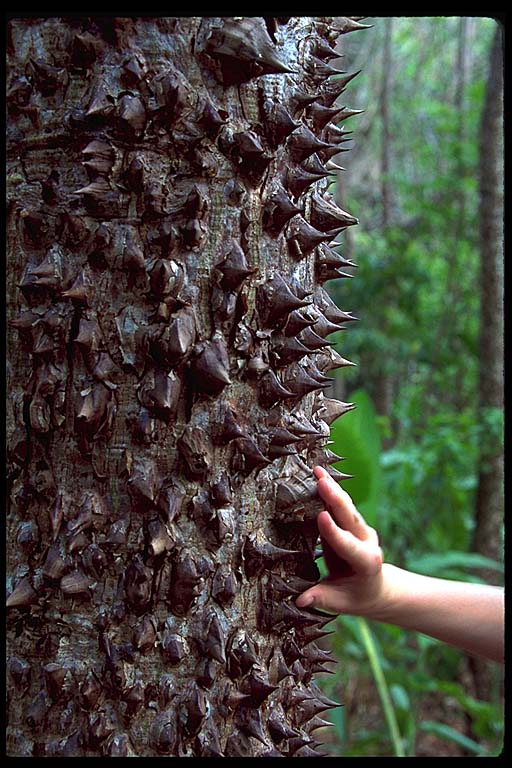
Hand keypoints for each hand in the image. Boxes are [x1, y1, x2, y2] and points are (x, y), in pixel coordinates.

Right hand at [296, 465, 385, 616]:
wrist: (378, 588)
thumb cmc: (358, 597)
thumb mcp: (342, 603)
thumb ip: (321, 598)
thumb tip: (300, 599)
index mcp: (366, 562)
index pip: (347, 544)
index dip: (333, 531)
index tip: (321, 516)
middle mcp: (367, 541)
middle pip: (349, 517)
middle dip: (334, 498)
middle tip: (320, 481)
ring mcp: (362, 529)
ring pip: (346, 506)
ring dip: (332, 488)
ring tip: (318, 472)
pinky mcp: (354, 522)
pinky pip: (342, 504)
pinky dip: (331, 490)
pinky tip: (320, 475)